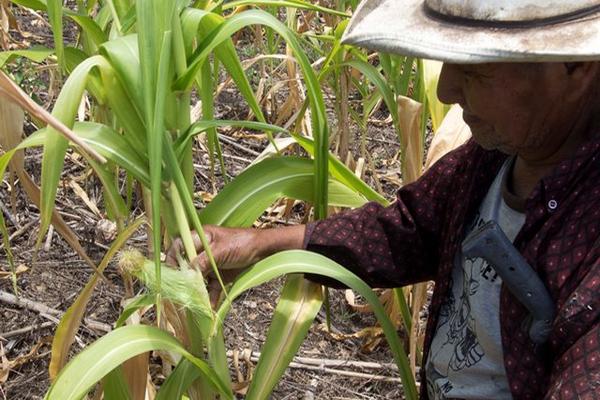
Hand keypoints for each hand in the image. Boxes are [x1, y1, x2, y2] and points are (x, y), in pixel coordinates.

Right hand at [166, 225, 304, 305]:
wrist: (264, 251)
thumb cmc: (243, 243)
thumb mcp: (220, 251)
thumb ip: (202, 262)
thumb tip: (186, 274)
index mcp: (200, 238)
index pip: (179, 246)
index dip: (172, 258)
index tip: (171, 273)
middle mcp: (202, 251)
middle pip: (187, 266)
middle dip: (184, 280)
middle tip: (182, 292)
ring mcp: (211, 264)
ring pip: (198, 280)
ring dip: (197, 292)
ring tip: (195, 303)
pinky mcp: (220, 276)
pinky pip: (211, 288)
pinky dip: (210, 298)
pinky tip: (210, 309)